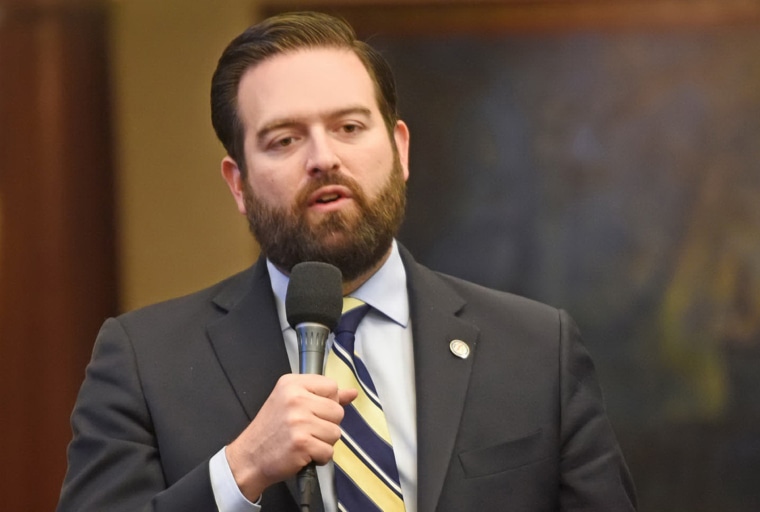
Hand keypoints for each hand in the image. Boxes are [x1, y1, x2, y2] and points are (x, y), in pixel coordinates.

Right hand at [225, 374, 356, 500]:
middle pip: (337, 411)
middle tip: (306, 429)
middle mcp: (295, 398)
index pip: (331, 386)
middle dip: (326, 424)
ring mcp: (298, 421)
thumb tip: (352, 392)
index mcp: (292, 384)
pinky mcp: (302, 443)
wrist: (249, 457)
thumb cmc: (271, 430)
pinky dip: (319, 457)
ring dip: (323, 442)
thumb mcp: (291, 402)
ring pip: (336, 432)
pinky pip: (329, 451)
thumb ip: (323, 396)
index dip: (327, 402)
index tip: (312, 411)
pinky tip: (303, 453)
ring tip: (304, 440)